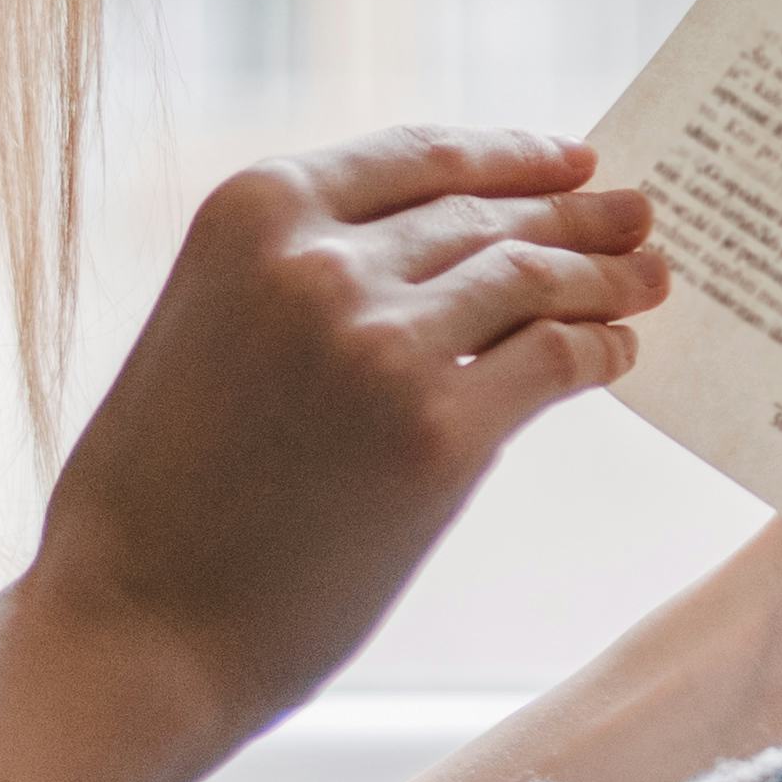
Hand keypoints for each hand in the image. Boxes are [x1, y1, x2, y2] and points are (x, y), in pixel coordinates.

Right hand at [23, 125, 666, 749]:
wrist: (131, 627)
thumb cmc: (158, 499)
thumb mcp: (203, 330)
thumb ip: (299, 279)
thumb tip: (436, 269)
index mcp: (252, 212)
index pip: (417, 156)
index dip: (507, 154)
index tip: (568, 159)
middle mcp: (322, 260)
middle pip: (484, 216)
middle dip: (572, 215)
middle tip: (637, 215)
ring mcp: (384, 343)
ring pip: (533, 279)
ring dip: (606, 276)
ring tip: (651, 278)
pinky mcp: (440, 434)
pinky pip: (555, 362)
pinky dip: (600, 352)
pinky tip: (620, 355)